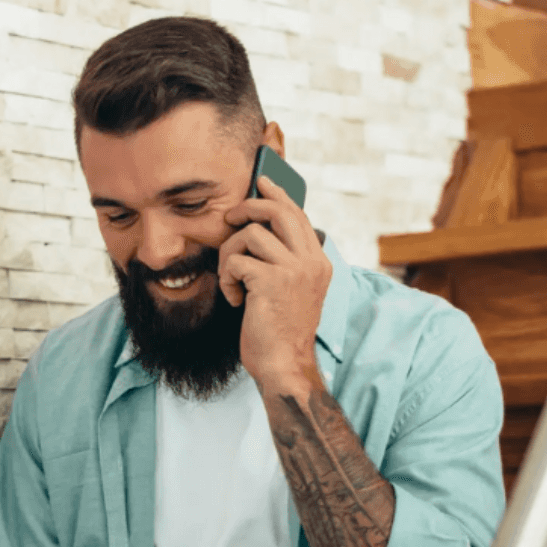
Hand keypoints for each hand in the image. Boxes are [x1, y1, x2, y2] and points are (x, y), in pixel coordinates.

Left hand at [218, 175, 331, 390]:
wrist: (284, 365)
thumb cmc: (281, 331)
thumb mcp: (291, 290)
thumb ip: (285, 261)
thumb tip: (259, 230)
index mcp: (318, 261)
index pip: (298, 215)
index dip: (277, 195)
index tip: (261, 182)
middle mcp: (311, 261)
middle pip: (278, 211)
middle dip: (248, 208)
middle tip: (229, 218)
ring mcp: (294, 270)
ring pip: (249, 235)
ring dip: (229, 255)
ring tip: (233, 281)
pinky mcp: (271, 281)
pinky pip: (236, 261)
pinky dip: (227, 279)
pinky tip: (234, 299)